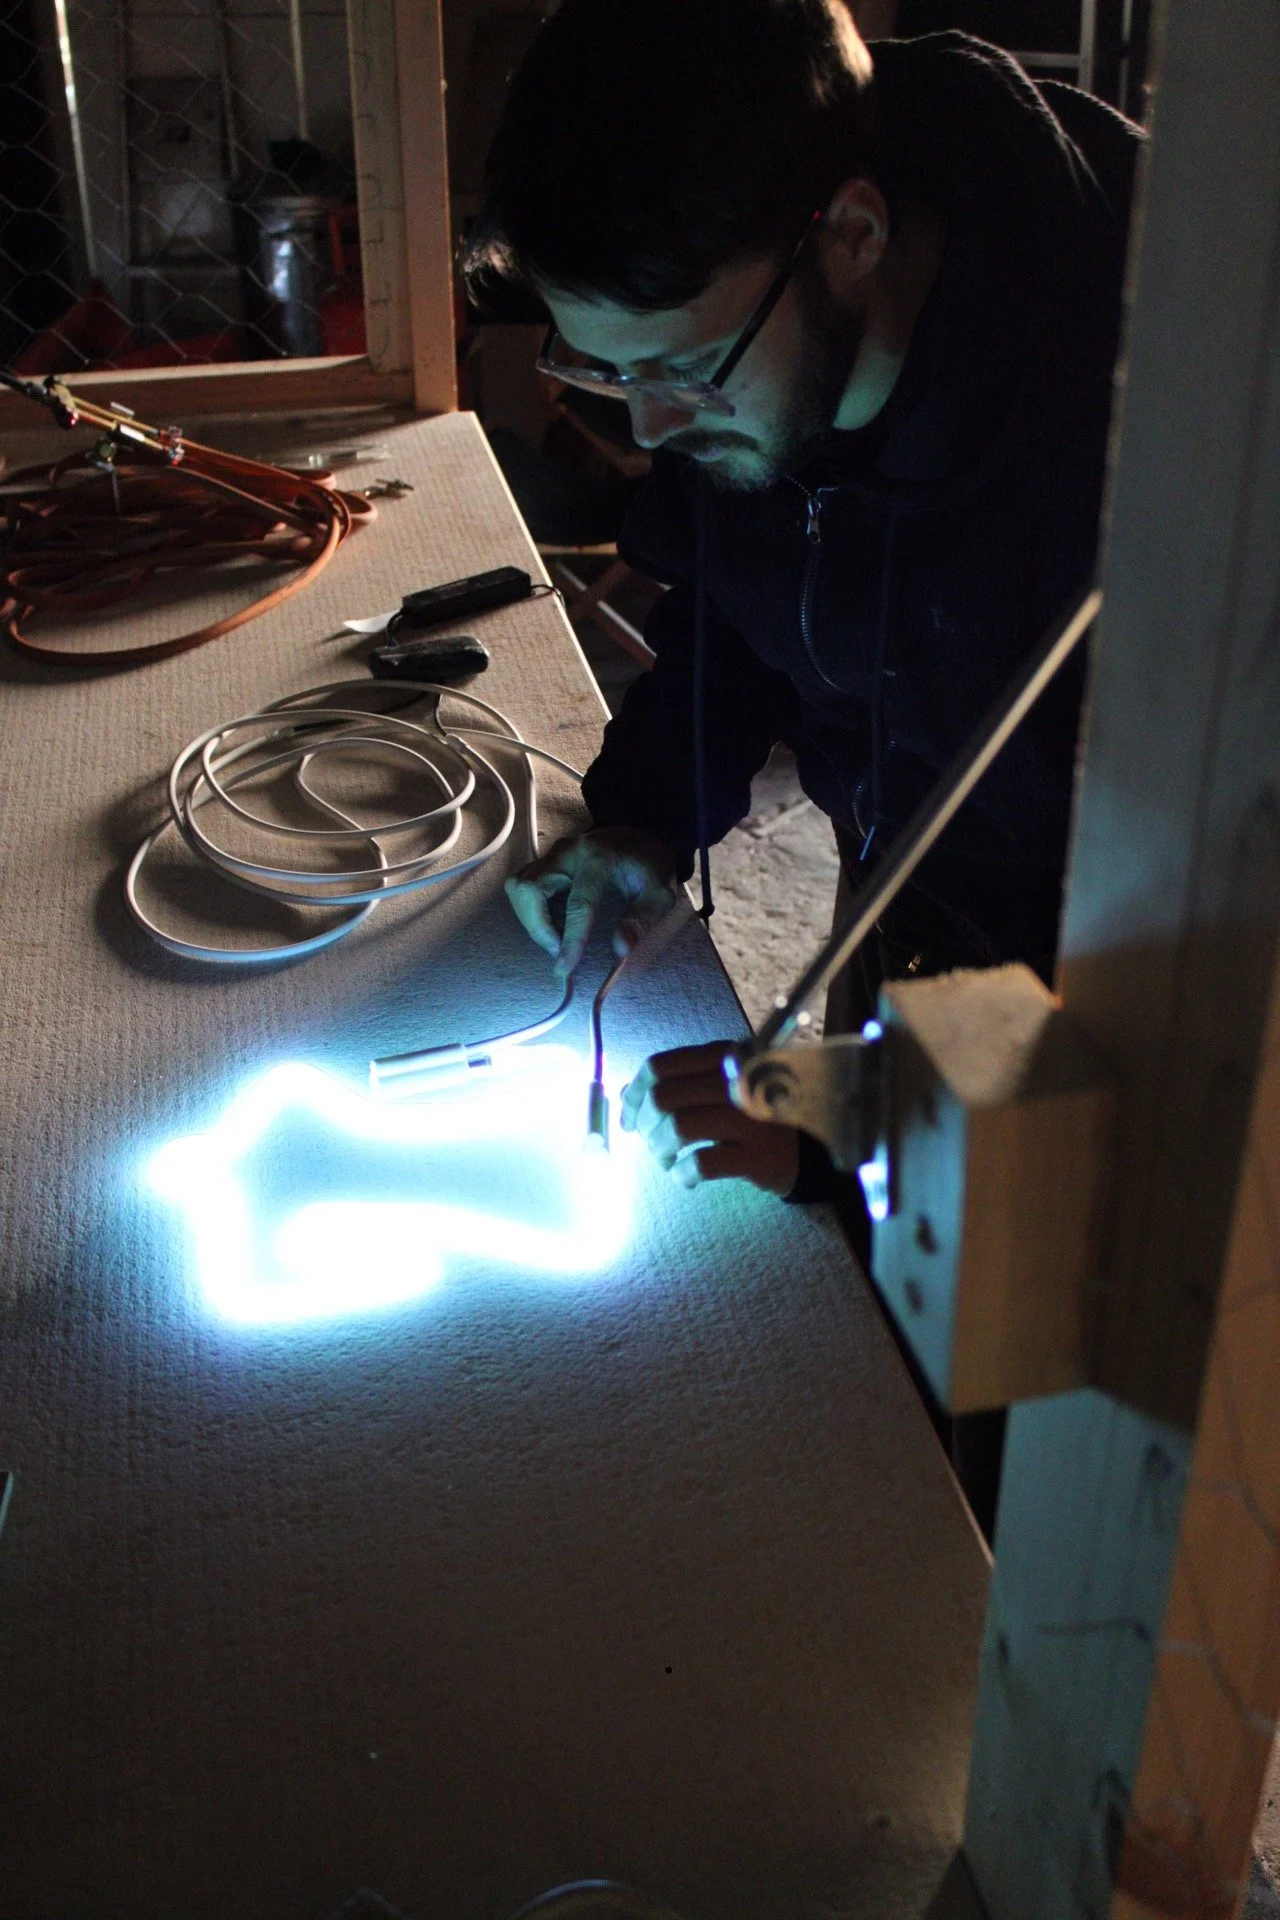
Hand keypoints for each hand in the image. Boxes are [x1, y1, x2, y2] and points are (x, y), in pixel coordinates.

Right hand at [504, 826, 678, 980]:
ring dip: (531, 920)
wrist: (638, 835)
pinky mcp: (543, 860)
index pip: (578, 904)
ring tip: (557, 936)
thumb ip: (641, 920)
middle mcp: (568, 852)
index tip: (564, 968)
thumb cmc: (648, 867)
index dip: (570, 939)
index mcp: (599, 859)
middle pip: (531, 891)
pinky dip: (528, 909)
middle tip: (559, 951)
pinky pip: (520, 885)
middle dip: (538, 929)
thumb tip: (620, 949)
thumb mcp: (659, 894)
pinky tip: (550, 921)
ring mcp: (551, 854)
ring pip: (518, 888)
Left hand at [620, 1042, 800, 1194]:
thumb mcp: (719, 1086)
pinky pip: (702, 1163)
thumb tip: (625, 1095)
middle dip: (645, 1126)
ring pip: (679, 1128)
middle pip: (664, 1098)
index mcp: (724, 1056)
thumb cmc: (753, 1114)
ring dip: (660, 1151)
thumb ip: (676, 1084)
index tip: (629, 1118)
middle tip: (650, 1143)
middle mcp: (738, 1080)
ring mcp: (752, 1117)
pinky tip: (687, 1177)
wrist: (810, 1147)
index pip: (661, 1066)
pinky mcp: (759, 1155)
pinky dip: (683, 1174)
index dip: (635, 1093)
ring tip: (667, 1161)